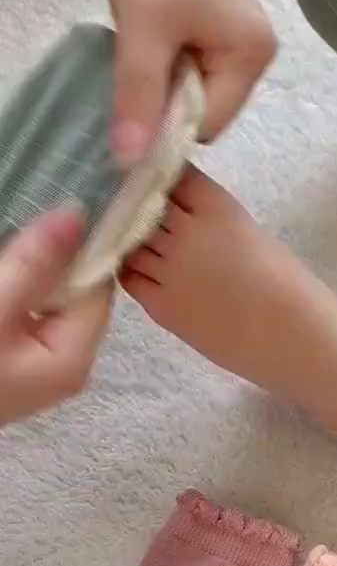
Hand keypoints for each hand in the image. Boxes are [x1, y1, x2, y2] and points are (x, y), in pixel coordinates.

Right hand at [0, 211, 112, 424]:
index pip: (99, 286)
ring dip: (32, 267)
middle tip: (38, 208)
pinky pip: (26, 315)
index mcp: (73, 358)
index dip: (86, 243)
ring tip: (21, 228)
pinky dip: (17, 288)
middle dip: (55, 253)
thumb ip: (33, 265)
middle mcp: (64, 366)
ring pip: (48, 301)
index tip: (70, 199)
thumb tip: (78, 214)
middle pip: (75, 294)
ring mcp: (36, 367)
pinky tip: (7, 265)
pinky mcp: (12, 362)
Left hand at [94, 0, 274, 161]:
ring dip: (157, 87)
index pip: (210, 125)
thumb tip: (130, 162)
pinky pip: (182, 76)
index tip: (132, 110)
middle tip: (135, 65)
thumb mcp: (142, 28)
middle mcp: (254, 56)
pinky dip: (158, 70)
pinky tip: (144, 42)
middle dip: (164, 105)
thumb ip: (140, 95)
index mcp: (254, 55)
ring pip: (189, 98)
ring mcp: (234, 45)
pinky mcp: (211, 36)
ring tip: (140, 46)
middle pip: (202, 116)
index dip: (169, 128)